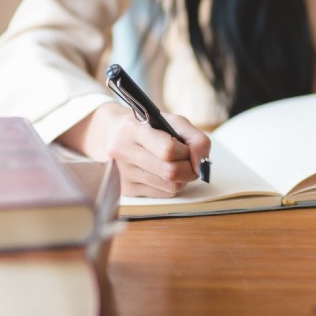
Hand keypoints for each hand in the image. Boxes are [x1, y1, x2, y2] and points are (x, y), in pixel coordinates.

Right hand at [57, 103, 210, 196]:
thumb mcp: (172, 121)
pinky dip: (171, 185)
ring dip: (183, 178)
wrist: (112, 134)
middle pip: (171, 172)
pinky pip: (163, 194)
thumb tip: (203, 163)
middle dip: (190, 169)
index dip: (187, 153)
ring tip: (177, 164)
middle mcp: (122, 152)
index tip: (189, 150)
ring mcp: (122, 173)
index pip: (168, 150)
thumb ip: (195, 138)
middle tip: (191, 162)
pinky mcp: (125, 190)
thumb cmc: (149, 126)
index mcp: (132, 129)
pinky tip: (164, 173)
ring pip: (170, 186)